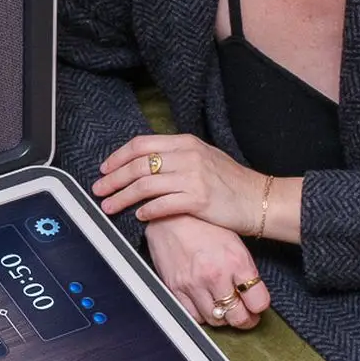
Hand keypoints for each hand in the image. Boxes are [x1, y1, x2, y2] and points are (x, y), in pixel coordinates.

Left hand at [93, 134, 270, 234]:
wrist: (261, 200)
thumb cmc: (232, 182)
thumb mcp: (204, 157)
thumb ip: (177, 156)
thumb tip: (146, 162)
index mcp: (186, 143)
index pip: (141, 145)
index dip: (118, 157)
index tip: (104, 169)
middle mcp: (187, 156)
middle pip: (137, 165)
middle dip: (112, 179)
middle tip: (98, 190)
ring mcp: (192, 177)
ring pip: (144, 186)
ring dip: (122, 197)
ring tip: (109, 206)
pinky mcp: (198, 200)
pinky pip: (162, 205)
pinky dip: (146, 211)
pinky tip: (139, 217)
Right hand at [144, 216, 271, 329]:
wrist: (170, 217)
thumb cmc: (202, 225)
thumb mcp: (234, 242)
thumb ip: (244, 270)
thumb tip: (251, 293)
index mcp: (236, 261)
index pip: (258, 301)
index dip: (259, 307)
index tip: (256, 306)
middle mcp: (215, 275)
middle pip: (238, 317)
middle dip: (245, 319)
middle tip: (245, 315)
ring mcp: (194, 284)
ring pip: (216, 320)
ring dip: (223, 318)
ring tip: (224, 309)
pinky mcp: (175, 288)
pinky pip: (193, 316)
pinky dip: (202, 315)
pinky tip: (205, 306)